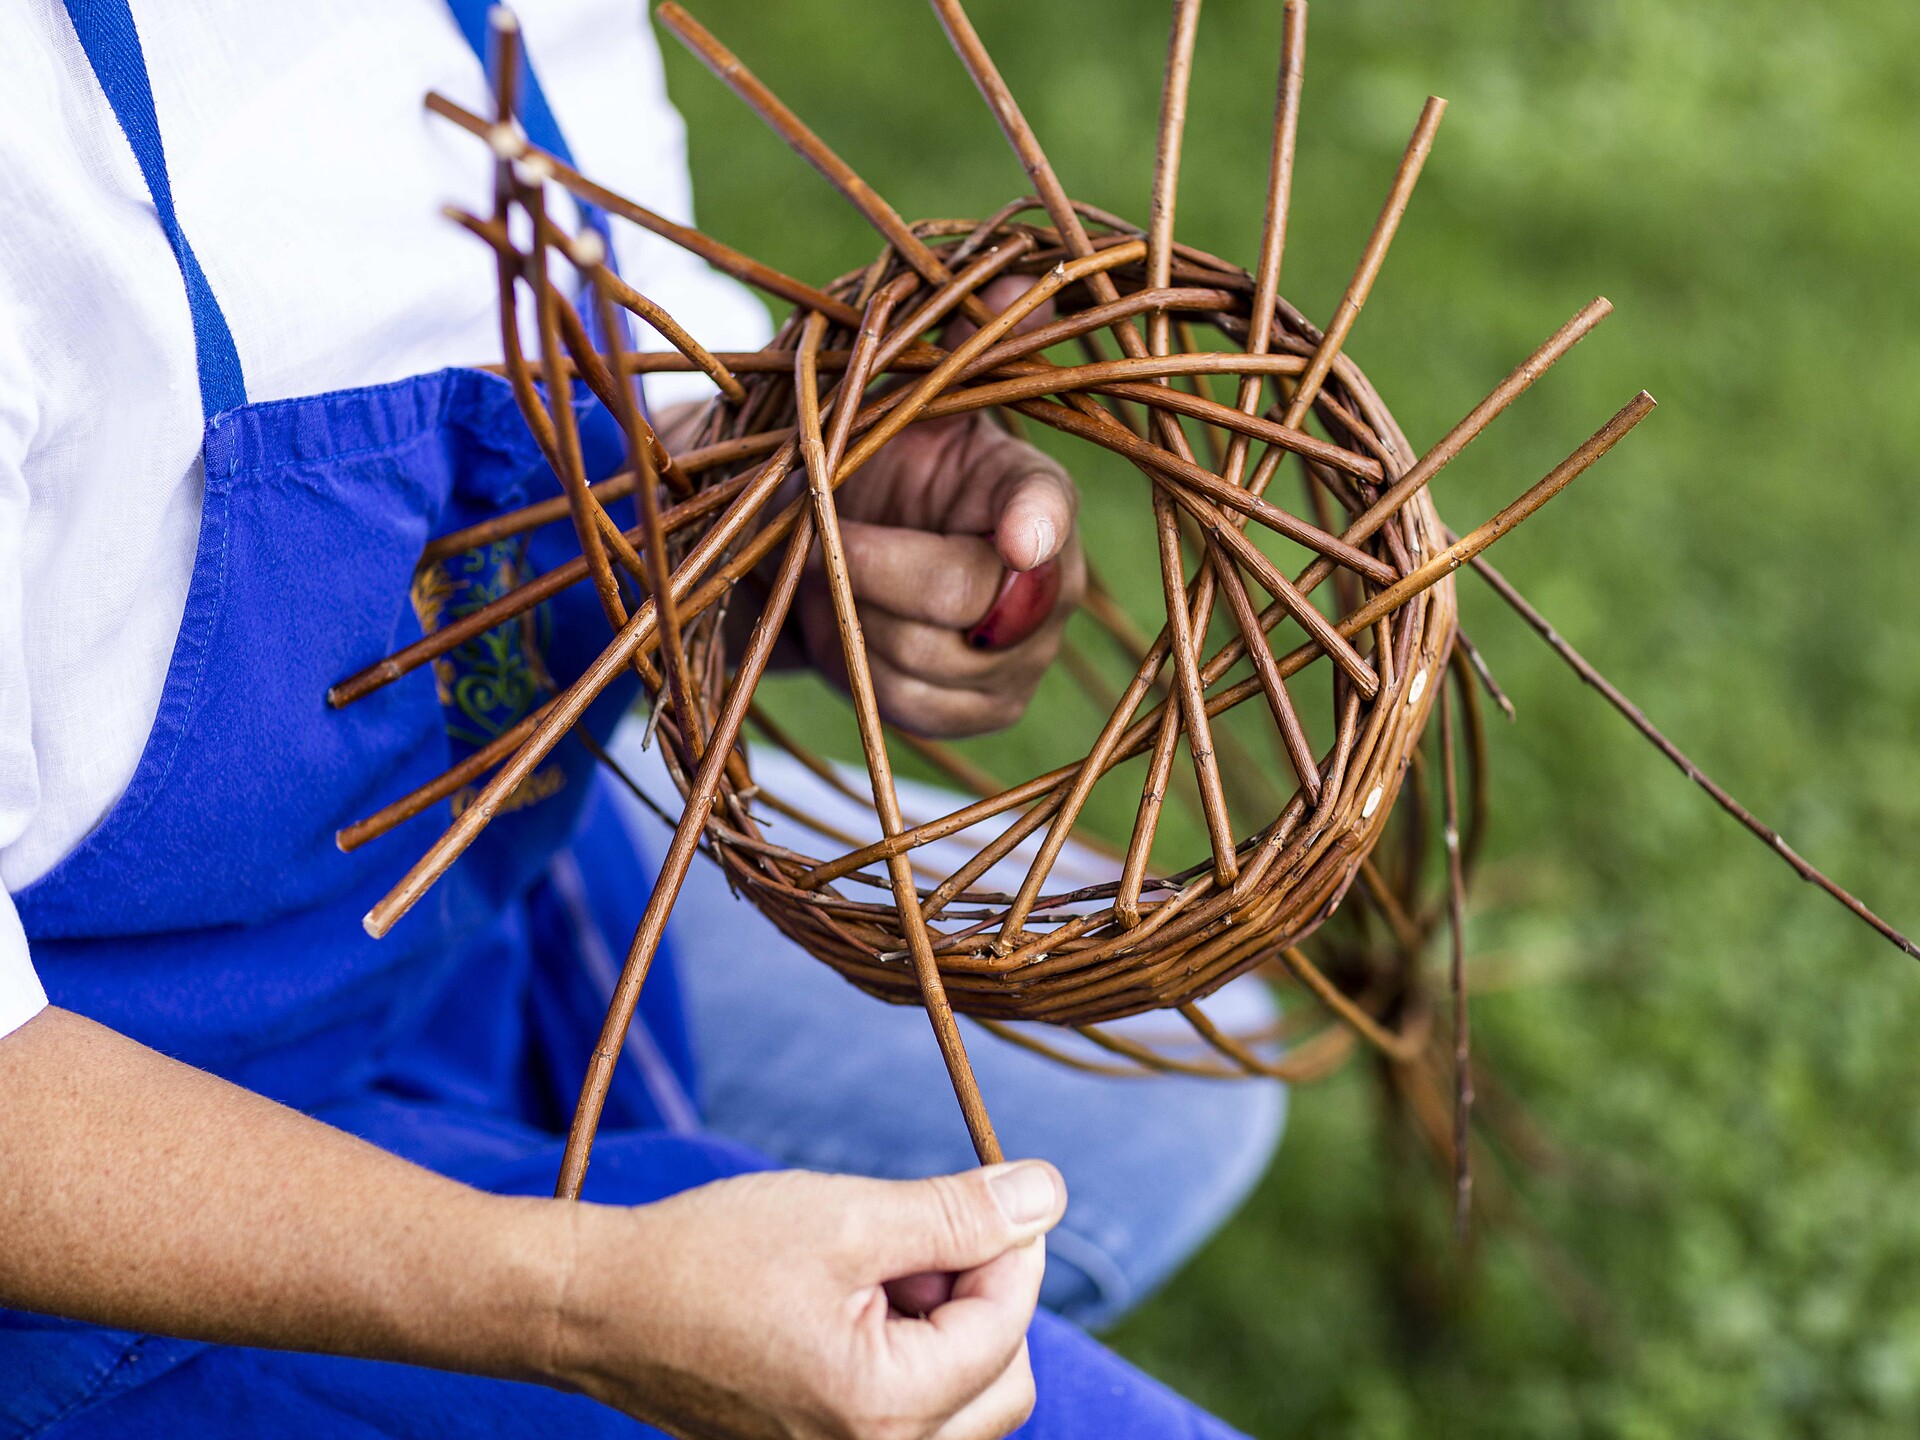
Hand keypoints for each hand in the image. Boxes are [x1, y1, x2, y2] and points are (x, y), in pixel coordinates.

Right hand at [547, 1162, 1067, 1439]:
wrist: (600, 1307)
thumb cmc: (709, 1257)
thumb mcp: (846, 1215)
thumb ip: (958, 1212)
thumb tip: (1049, 1193)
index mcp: (882, 1411)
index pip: (1005, 1325)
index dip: (1011, 1245)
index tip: (990, 1189)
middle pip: (1004, 1381)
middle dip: (981, 1295)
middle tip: (917, 1236)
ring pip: (966, 1404)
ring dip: (947, 1327)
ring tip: (876, 1269)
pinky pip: (914, 1418)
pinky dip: (910, 1356)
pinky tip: (855, 1304)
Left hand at [791, 277, 1085, 738]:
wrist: (809, 545)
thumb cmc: (853, 456)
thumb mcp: (886, 393)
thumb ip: (951, 343)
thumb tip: (1021, 291)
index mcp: (1028, 490)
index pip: (1048, 508)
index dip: (1036, 526)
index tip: (1015, 538)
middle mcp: (1047, 579)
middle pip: (974, 599)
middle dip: (878, 569)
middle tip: (820, 533)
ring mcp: (1019, 656)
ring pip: (932, 661)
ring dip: (855, 616)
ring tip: (828, 571)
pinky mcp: (980, 711)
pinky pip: (916, 709)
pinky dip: (860, 669)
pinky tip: (842, 624)